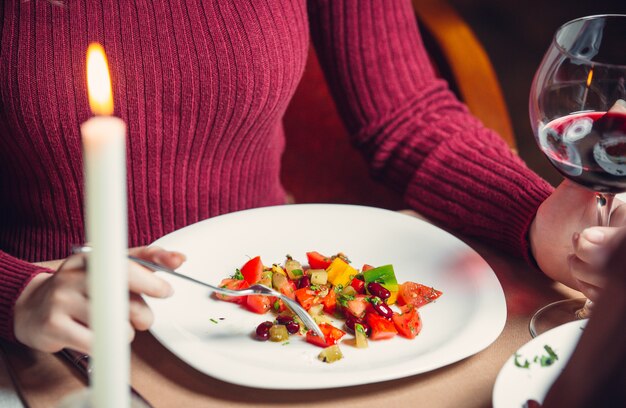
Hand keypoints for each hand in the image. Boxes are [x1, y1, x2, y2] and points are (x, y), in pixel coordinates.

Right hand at [13, 246, 184, 353]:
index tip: (165, 291)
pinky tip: (98, 336)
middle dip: (142, 312)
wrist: (32, 307)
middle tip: (144, 318)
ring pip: (113, 323)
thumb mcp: (109, 267)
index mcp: (89, 257)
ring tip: (115, 326)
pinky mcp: (53, 326)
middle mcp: (73, 276)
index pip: (126, 265)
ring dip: (124, 331)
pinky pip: (95, 342)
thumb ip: (146, 260)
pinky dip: (105, 344)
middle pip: (122, 296)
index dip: (150, 280)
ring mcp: (61, 300)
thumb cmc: (80, 286)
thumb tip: (179, 259)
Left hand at [529, 180, 625, 300]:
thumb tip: (594, 167)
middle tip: (575, 241)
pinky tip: (579, 271)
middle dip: (591, 256)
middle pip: (618, 264)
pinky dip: (585, 285)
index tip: (584, 235)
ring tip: (574, 254)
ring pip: (611, 283)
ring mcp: (618, 269)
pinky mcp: (611, 287)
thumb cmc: (560, 212)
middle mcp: (623, 246)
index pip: (624, 238)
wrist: (543, 237)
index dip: (608, 242)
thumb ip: (586, 181)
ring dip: (584, 270)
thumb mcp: (574, 192)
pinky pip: (603, 296)